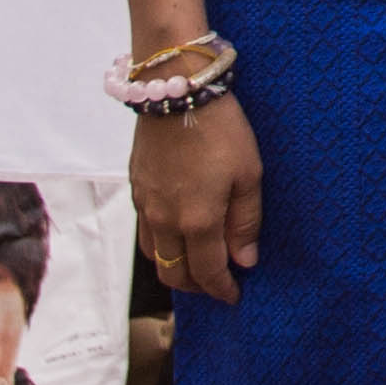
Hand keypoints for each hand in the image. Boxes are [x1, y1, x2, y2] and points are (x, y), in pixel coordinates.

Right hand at [132, 96, 267, 306]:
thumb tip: (244, 261)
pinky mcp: (136, 187)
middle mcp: (164, 220)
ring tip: (198, 262)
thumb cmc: (221, 128)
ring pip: (154, 256)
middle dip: (196, 287)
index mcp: (196, 221)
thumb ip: (245, 222)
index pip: (206, 273)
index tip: (234, 295)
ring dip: (174, 267)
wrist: (176, 89)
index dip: (221, 289)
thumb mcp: (249, 174)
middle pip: (173, 274)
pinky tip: (179, 231)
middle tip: (217, 283)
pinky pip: (145, 230)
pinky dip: (161, 243)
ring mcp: (145, 205)